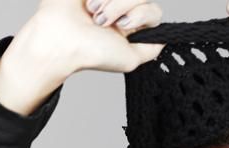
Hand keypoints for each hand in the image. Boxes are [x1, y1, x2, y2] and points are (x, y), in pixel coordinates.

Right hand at [22, 0, 165, 77]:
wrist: (63, 38)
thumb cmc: (92, 53)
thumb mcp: (131, 60)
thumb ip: (152, 49)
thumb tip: (165, 39)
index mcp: (132, 26)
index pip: (154, 11)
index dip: (141, 15)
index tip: (123, 27)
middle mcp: (122, 8)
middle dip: (122, 7)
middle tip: (103, 22)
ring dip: (110, 1)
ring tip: (93, 13)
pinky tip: (87, 2)